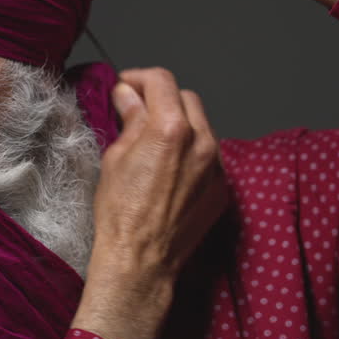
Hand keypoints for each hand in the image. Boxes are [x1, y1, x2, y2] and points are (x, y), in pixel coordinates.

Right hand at [91, 67, 228, 280]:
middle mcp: (203, 142)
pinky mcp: (222, 187)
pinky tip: (171, 167)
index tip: (126, 86)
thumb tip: (129, 95)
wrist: (142, 261)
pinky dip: (192, 151)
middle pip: (187, 98)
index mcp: (172, 129)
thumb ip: (131, 119)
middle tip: (138, 109)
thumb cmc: (120, 212)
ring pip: (203, 126)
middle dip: (163, 98)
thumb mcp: (116, 157)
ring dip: (180, 123)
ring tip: (155, 139)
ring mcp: (217, 166)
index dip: (140, 78)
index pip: (163, 81)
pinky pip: (210, 156)